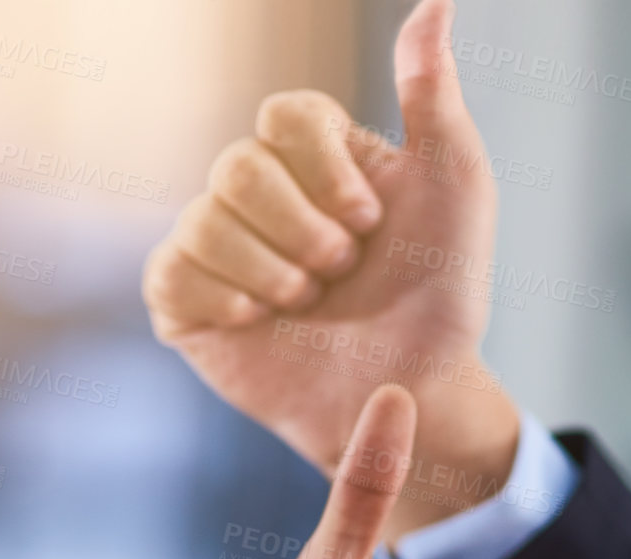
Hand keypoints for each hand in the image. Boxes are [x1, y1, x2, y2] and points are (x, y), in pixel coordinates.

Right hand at [143, 0, 516, 540]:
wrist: (408, 393)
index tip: (371, 222)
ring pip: (205, 219)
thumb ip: (432, 93)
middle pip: (239, 165)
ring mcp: (215, 244)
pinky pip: (175, 273)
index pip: (284, 112)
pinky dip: (228, 300)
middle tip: (340, 272)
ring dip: (274, 272)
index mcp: (315, 154)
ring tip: (308, 305)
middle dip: (302, 230)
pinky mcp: (184, 301)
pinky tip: (262, 323)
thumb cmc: (437, 294)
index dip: (325, 169)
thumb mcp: (456, 184)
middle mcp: (258, 191)